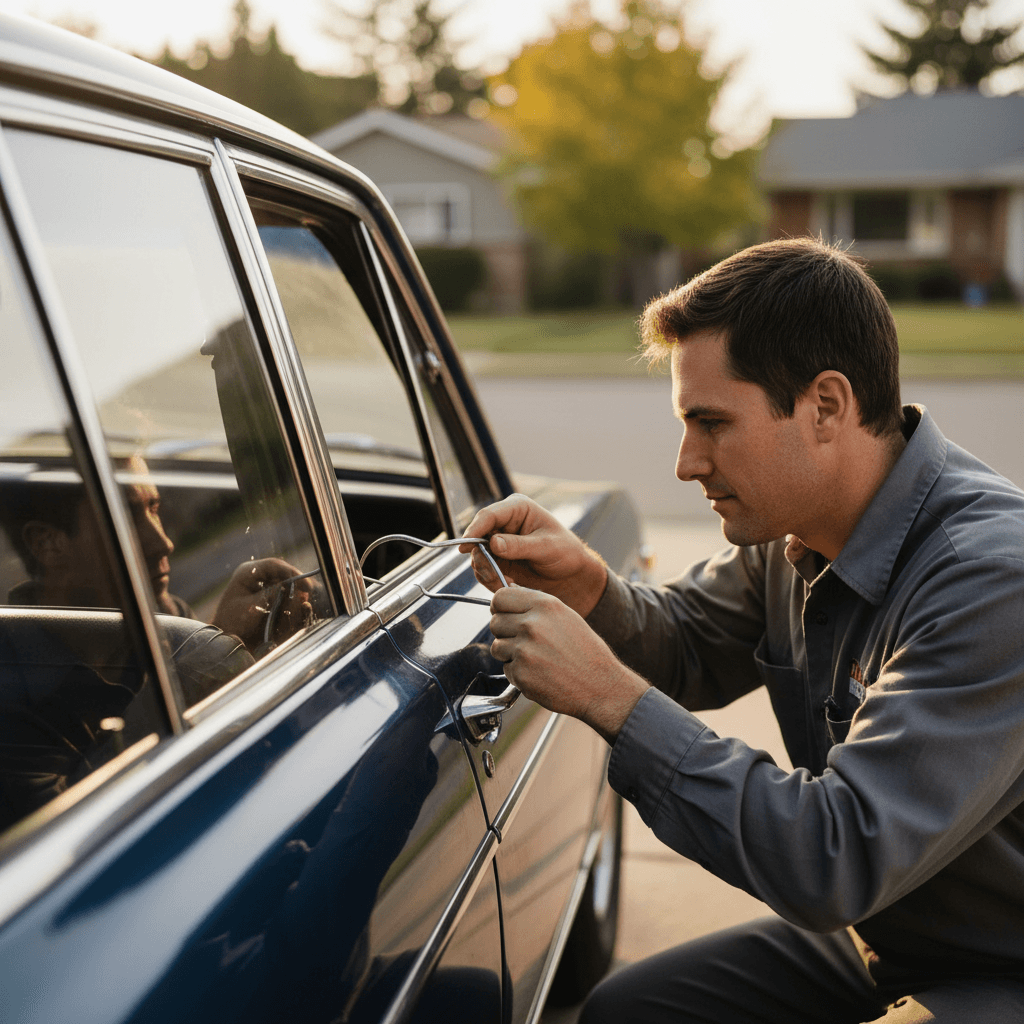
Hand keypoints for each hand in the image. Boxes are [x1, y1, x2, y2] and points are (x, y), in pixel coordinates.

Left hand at [212, 557, 313, 652]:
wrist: (226, 640)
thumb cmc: (233, 624)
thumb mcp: (251, 608)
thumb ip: (271, 595)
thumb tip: (292, 585)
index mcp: (248, 573)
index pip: (274, 565)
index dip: (292, 572)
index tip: (305, 584)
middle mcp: (258, 577)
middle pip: (284, 574)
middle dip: (297, 586)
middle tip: (306, 597)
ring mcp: (266, 587)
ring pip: (288, 586)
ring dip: (296, 597)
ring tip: (302, 607)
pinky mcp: (271, 598)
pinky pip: (287, 597)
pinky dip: (294, 604)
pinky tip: (301, 610)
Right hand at [460, 494, 607, 617]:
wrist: (572, 577)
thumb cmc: (566, 553)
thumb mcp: (547, 547)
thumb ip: (520, 545)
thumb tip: (493, 543)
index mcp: (517, 509)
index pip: (488, 515)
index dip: (474, 530)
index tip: (466, 547)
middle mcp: (504, 523)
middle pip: (477, 536)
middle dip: (481, 557)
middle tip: (493, 574)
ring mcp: (498, 543)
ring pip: (477, 556)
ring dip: (487, 571)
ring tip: (508, 582)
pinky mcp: (497, 561)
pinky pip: (483, 571)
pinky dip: (492, 580)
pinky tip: (510, 585)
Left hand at [489, 585, 648, 743]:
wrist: (600, 686)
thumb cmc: (585, 651)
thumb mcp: (565, 615)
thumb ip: (534, 602)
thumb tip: (508, 589)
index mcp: (544, 605)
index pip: (500, 597)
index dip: (499, 607)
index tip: (504, 614)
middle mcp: (532, 624)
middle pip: (495, 622)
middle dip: (505, 633)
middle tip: (525, 642)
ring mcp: (524, 650)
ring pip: (497, 647)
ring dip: (510, 654)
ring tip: (536, 658)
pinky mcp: (520, 674)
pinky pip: (506, 669)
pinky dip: (518, 673)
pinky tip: (539, 673)